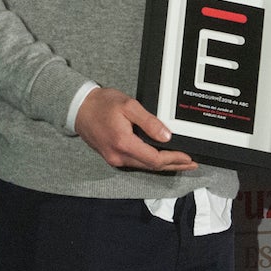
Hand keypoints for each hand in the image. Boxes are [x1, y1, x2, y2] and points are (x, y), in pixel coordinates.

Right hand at [75, 87, 196, 171]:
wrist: (79, 108)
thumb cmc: (101, 104)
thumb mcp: (129, 105)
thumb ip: (149, 121)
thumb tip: (166, 136)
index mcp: (123, 143)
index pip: (155, 159)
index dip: (174, 160)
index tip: (188, 157)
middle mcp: (118, 156)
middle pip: (152, 167)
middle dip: (174, 165)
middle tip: (191, 164)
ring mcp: (114, 159)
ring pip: (144, 167)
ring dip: (163, 165)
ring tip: (180, 163)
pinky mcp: (112, 157)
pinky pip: (136, 163)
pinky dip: (151, 162)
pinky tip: (160, 160)